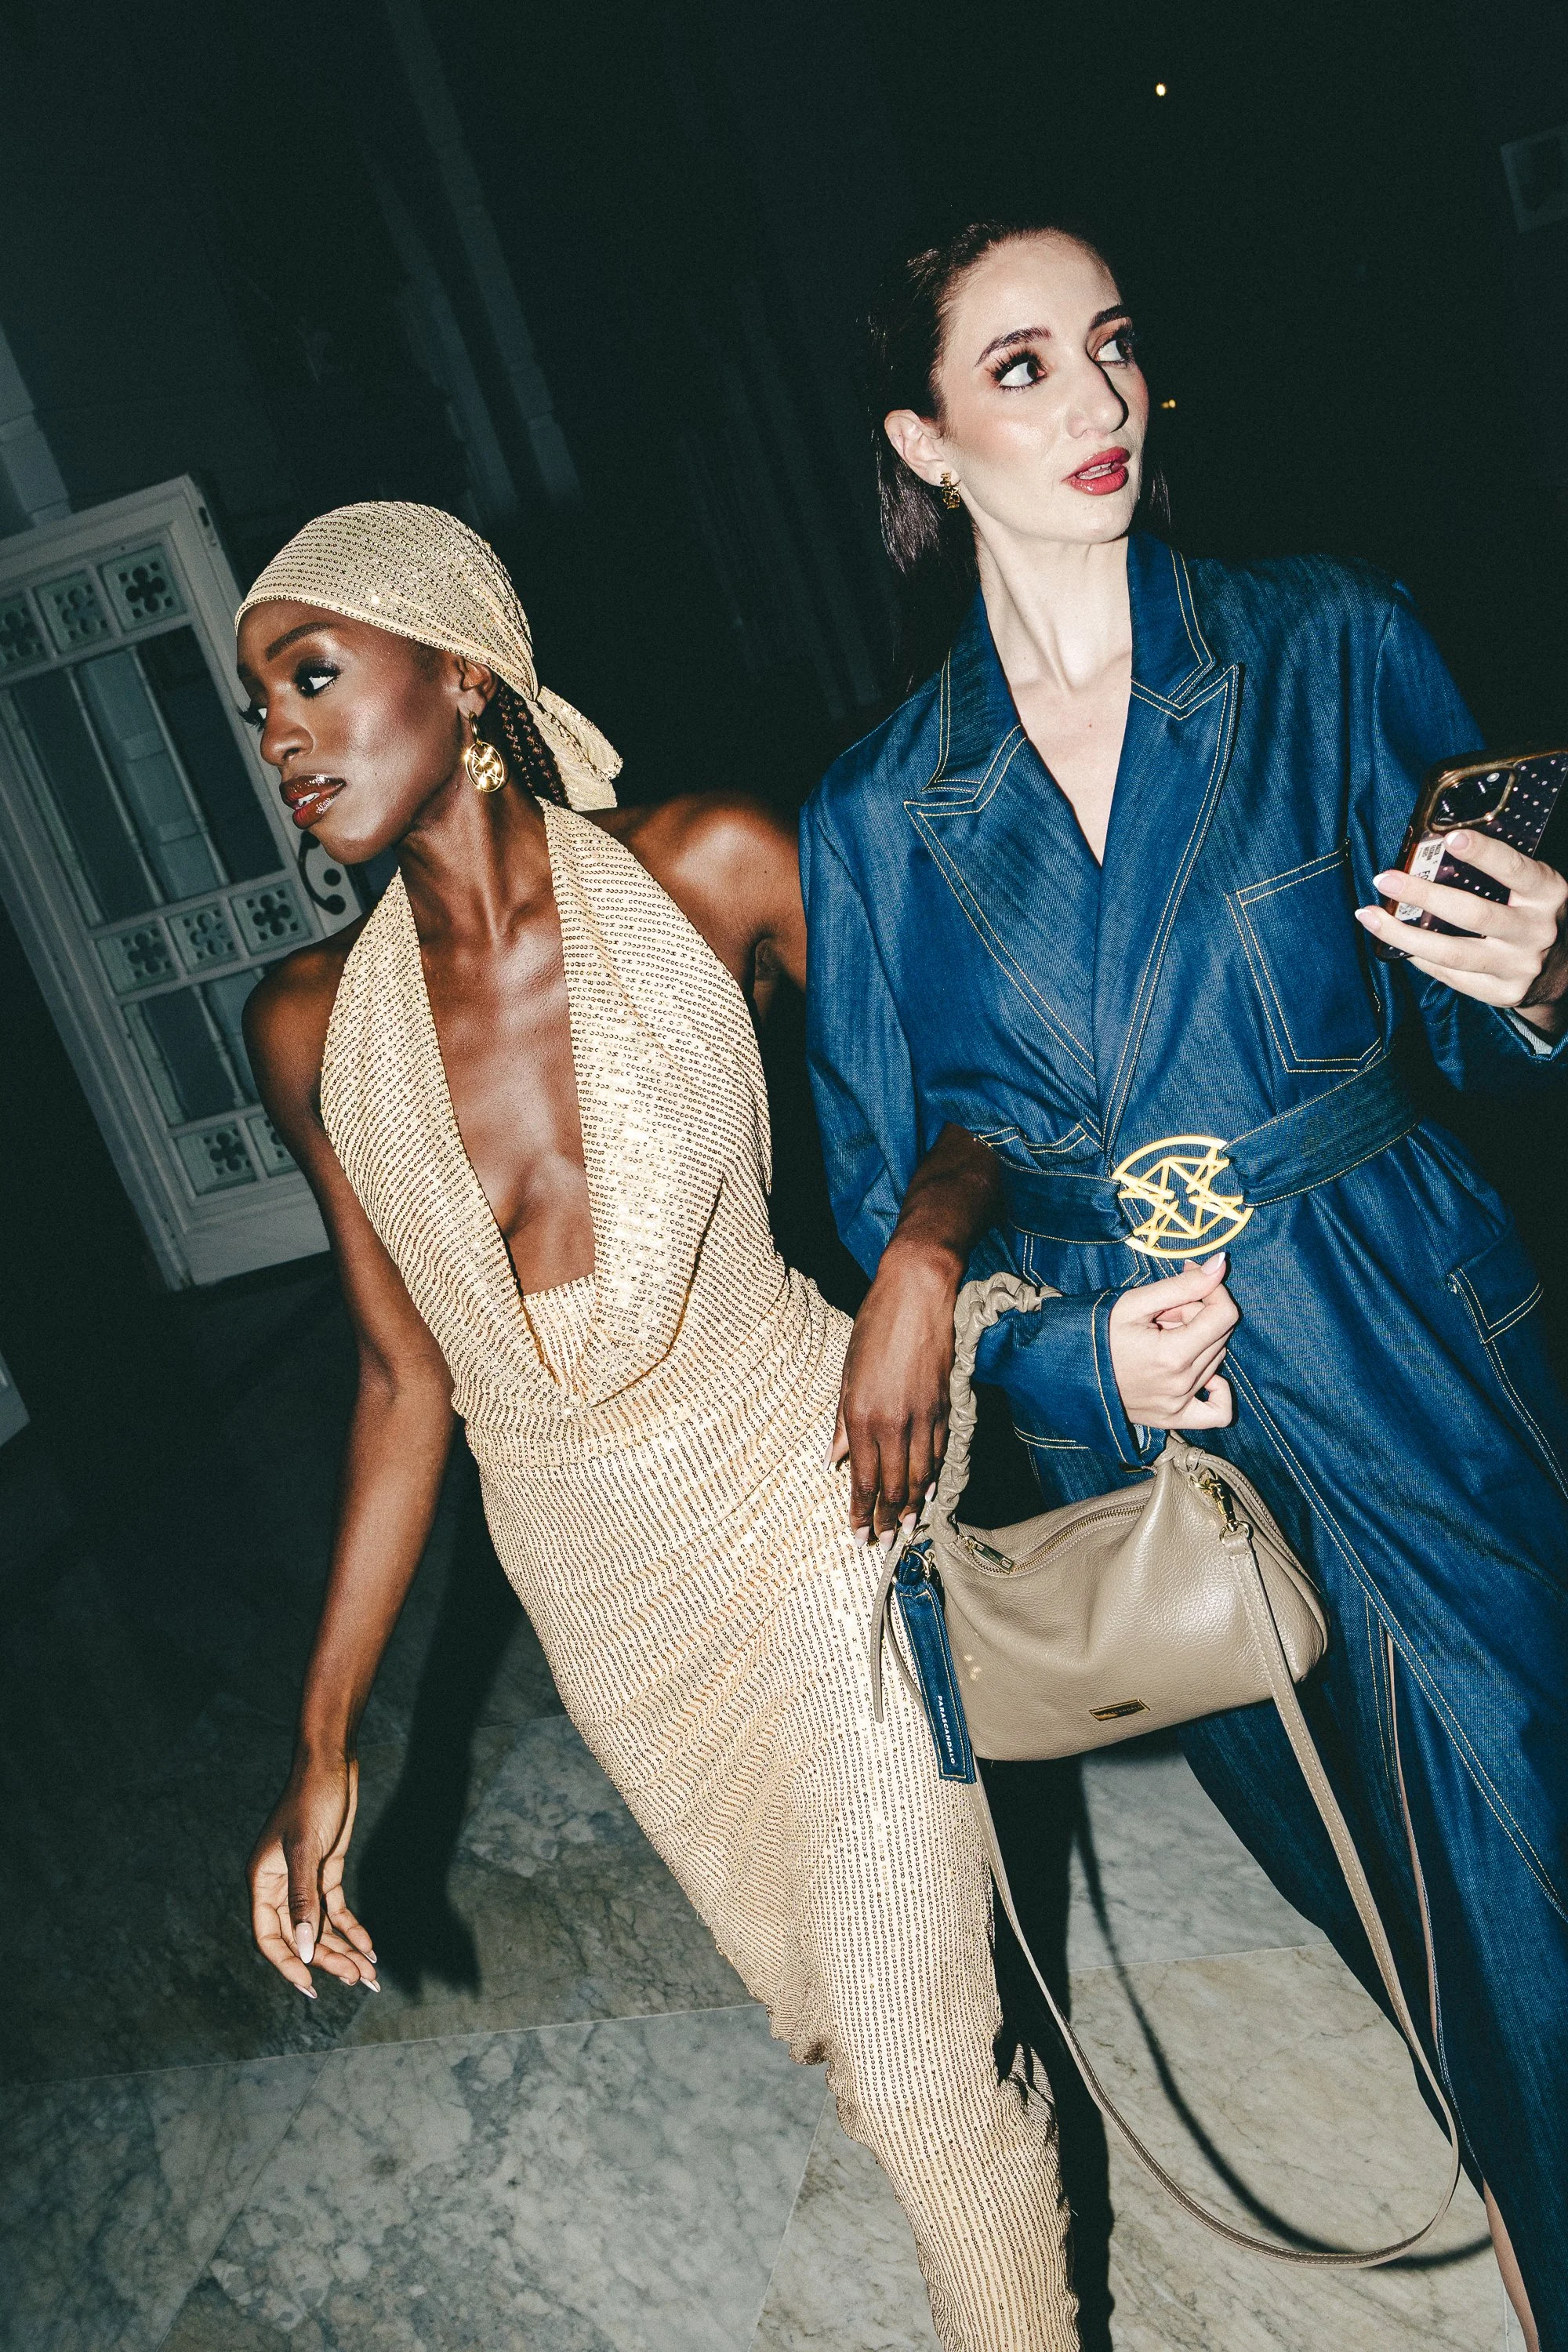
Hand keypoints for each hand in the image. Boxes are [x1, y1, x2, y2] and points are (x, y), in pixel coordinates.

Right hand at [247, 1751, 378, 1997]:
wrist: (332, 1763)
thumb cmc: (311, 1799)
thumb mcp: (306, 1849)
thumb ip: (303, 1899)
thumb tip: (304, 1948)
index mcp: (262, 1882)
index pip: (270, 1936)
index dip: (289, 1963)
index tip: (311, 1987)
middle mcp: (280, 1885)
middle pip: (301, 1935)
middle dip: (327, 1959)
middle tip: (356, 1978)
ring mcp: (304, 1879)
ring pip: (320, 1926)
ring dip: (342, 1949)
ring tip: (367, 1972)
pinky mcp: (325, 1871)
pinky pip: (335, 1910)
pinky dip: (351, 1929)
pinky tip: (368, 1946)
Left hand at [832, 1239, 955, 1543]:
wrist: (918, 1292)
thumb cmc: (875, 1325)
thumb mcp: (846, 1371)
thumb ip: (841, 1421)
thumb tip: (834, 1460)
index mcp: (861, 1415)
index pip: (863, 1478)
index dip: (861, 1510)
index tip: (857, 1533)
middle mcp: (893, 1422)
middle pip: (892, 1484)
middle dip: (886, 1517)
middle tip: (882, 1540)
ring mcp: (923, 1416)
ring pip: (919, 1474)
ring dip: (911, 1505)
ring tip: (905, 1527)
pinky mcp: (946, 1404)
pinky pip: (940, 1451)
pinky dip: (933, 1475)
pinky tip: (927, 1490)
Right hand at [1108, 1253, 1236, 1429]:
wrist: (1066, 1369)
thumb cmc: (1096, 1331)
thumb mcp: (1136, 1302)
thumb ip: (1184, 1285)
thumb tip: (1221, 1265)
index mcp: (1173, 1354)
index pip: (1224, 1315)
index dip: (1214, 1290)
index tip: (1192, 1280)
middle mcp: (1181, 1384)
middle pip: (1219, 1335)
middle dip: (1197, 1314)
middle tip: (1163, 1312)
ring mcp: (1178, 1405)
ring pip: (1215, 1360)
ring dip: (1197, 1342)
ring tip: (1162, 1337)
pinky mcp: (1173, 1418)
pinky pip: (1217, 1412)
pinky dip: (1218, 1390)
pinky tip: (1200, 1373)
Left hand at [1355, 831, 1567, 1034]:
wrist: (1561, 970)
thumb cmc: (1532, 913)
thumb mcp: (1532, 887)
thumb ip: (1497, 873)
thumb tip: (1430, 853)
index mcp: (1548, 893)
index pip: (1514, 869)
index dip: (1483, 853)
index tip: (1450, 838)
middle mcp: (1536, 931)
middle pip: (1473, 914)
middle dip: (1423, 895)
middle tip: (1384, 879)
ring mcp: (1519, 966)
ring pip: (1452, 953)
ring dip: (1403, 935)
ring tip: (1368, 915)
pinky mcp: (1502, 993)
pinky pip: (1450, 975)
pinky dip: (1417, 957)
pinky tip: (1393, 943)